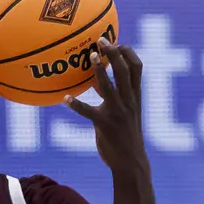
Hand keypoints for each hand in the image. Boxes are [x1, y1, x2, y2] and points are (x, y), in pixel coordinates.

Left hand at [65, 40, 148, 176]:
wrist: (130, 162)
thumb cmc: (126, 136)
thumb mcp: (127, 113)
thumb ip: (115, 96)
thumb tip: (97, 79)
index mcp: (135, 96)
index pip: (137, 68)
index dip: (128, 53)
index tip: (118, 42)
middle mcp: (128, 101)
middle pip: (124, 70)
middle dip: (114, 53)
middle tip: (101, 40)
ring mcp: (117, 112)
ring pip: (109, 86)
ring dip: (99, 70)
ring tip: (90, 57)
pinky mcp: (104, 125)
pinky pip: (88, 112)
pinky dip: (77, 105)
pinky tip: (66, 99)